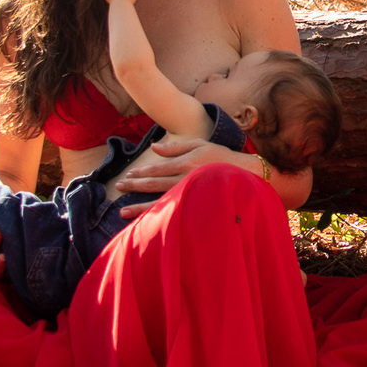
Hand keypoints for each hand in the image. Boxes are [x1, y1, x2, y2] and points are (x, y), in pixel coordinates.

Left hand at [114, 138, 240, 212]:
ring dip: (139, 207)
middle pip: (155, 183)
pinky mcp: (195, 206)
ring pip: (160, 202)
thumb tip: (154, 148)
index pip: (158, 168)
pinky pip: (172, 213)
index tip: (129, 176)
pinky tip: (145, 222)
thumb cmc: (221, 157)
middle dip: (135, 186)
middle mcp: (186, 179)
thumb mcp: (199, 145)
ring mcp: (190, 194)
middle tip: (119, 188)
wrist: (246, 175)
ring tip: (122, 212)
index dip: (141, 173)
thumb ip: (176, 147)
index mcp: (186, 163)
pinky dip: (157, 217)